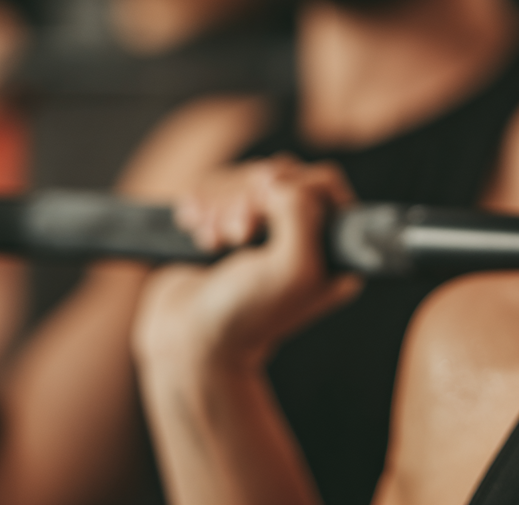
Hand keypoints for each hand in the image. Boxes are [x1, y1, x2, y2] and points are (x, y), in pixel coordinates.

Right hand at [133, 157, 362, 377]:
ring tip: (213, 242)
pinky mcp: (230, 221)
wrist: (186, 344)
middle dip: (248, 200)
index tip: (257, 220)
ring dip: (222, 205)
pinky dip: (203, 206)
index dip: (288, 189)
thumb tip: (279, 180)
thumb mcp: (292, 269)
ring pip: (247, 177)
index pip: (322, 181)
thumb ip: (301, 213)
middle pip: (281, 174)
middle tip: (235, 236)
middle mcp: (304, 233)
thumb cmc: (244, 315)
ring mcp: (266, 226)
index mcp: (332, 245)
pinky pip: (218, 185)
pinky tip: (200, 236)